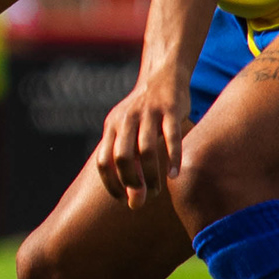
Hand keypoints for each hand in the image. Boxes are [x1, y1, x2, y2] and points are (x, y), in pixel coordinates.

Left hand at [93, 66, 192, 209]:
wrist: (163, 76)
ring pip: (146, 150)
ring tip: (159, 190)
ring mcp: (147, 114)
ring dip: (151, 175)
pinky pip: (171, 137)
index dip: (111, 184)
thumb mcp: (131, 135)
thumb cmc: (145, 115)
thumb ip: (130, 165)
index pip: (103, 162)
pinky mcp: (170, 110)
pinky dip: (173, 158)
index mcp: (112, 127)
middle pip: (122, 157)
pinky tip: (175, 175)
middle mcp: (125, 120)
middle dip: (132, 182)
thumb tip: (134, 203)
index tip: (123, 200)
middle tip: (145, 195)